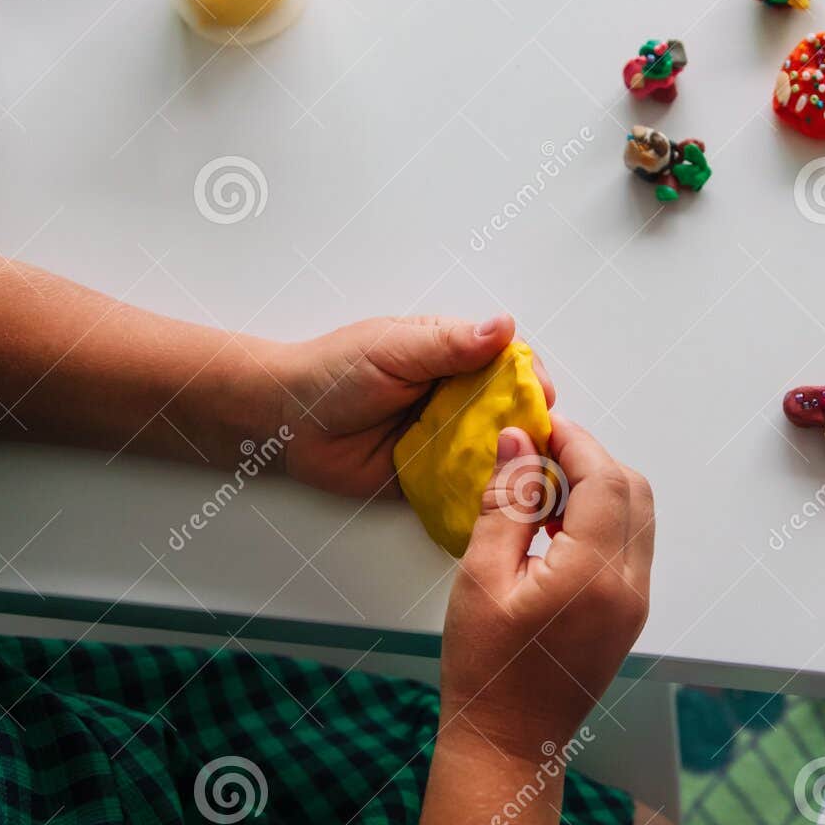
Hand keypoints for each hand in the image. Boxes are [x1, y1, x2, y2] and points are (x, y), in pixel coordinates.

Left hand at [268, 314, 555, 498]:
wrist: (284, 423)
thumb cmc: (334, 373)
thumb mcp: (394, 350)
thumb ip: (450, 344)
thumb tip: (504, 326)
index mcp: (452, 355)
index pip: (509, 363)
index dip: (530, 379)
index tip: (541, 396)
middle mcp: (456, 395)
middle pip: (511, 409)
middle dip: (530, 425)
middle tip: (538, 443)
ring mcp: (446, 436)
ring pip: (496, 448)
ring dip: (512, 459)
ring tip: (527, 474)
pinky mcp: (431, 475)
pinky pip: (466, 483)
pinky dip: (484, 490)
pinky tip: (501, 498)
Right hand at [437, 417, 653, 758]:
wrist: (509, 743)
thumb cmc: (486, 670)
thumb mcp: (481, 577)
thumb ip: (505, 502)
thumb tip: (518, 442)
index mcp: (594, 575)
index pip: (604, 478)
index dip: (574, 441)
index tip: (537, 427)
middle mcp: (630, 586)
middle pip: (633, 489)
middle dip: (589, 459)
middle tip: (536, 454)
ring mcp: (636, 601)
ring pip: (638, 514)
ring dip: (597, 487)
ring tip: (538, 491)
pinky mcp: (630, 612)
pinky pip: (630, 544)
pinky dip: (601, 518)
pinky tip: (552, 528)